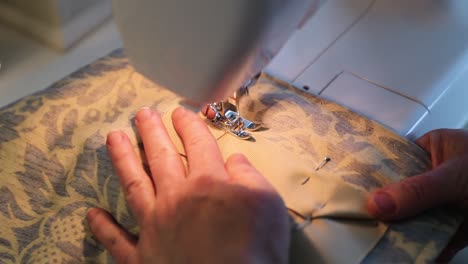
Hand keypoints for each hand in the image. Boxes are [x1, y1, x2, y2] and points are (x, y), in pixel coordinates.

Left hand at [86, 107, 289, 263]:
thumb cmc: (256, 248)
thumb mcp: (268, 204)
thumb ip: (250, 176)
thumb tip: (235, 160)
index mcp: (207, 182)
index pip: (196, 143)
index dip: (188, 124)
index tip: (179, 111)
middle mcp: (175, 197)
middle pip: (160, 156)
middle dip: (151, 131)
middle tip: (141, 113)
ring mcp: (154, 226)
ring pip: (133, 184)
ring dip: (122, 159)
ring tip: (113, 137)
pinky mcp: (141, 257)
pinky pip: (117, 240)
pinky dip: (103, 227)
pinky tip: (91, 214)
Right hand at [367, 129, 467, 260]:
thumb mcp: (455, 176)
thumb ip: (417, 190)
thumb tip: (376, 204)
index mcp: (432, 149)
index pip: (392, 159)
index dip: (370, 174)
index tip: (348, 189)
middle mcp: (434, 175)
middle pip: (399, 192)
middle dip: (382, 208)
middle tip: (357, 220)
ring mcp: (445, 203)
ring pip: (413, 216)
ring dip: (399, 230)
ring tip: (374, 241)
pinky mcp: (456, 227)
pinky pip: (432, 237)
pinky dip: (422, 249)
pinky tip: (406, 256)